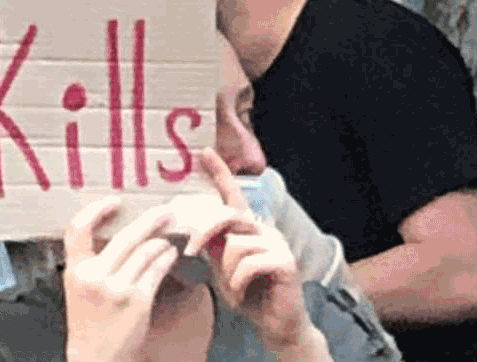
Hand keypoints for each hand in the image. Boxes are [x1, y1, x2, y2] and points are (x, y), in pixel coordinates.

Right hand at [63, 199, 181, 361]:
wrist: (96, 358)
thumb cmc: (89, 322)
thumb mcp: (78, 288)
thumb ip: (89, 263)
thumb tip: (114, 235)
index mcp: (75, 270)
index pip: (78, 229)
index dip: (96, 210)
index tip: (115, 201)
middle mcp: (94, 275)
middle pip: (124, 237)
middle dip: (149, 221)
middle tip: (164, 212)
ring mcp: (117, 288)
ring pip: (146, 251)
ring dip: (161, 242)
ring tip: (169, 238)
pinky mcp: (138, 300)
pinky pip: (156, 270)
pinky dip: (166, 258)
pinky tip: (170, 255)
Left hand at [188, 149, 320, 357]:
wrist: (274, 324)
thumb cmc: (247, 294)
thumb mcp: (221, 267)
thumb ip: (211, 245)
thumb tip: (193, 226)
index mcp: (248, 228)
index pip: (233, 196)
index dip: (220, 173)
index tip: (204, 152)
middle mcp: (264, 229)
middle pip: (227, 216)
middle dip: (203, 233)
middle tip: (190, 251)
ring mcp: (277, 243)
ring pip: (235, 245)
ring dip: (226, 272)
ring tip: (233, 287)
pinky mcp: (285, 262)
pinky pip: (248, 263)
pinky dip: (238, 282)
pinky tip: (243, 292)